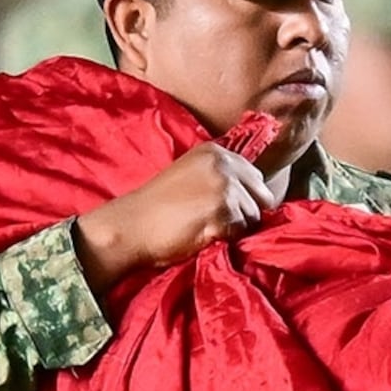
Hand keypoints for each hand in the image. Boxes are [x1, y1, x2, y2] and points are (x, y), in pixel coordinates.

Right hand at [72, 143, 274, 288]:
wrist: (130, 227)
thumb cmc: (155, 208)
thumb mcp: (189, 175)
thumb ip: (219, 176)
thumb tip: (256, 196)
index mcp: (215, 151)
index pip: (254, 176)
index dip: (245, 197)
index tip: (223, 209)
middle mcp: (223, 164)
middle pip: (260, 195)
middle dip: (245, 212)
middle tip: (216, 222)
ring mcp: (224, 186)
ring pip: (253, 216)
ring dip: (235, 228)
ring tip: (205, 228)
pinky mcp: (222, 211)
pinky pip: (240, 232)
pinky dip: (226, 238)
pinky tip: (202, 235)